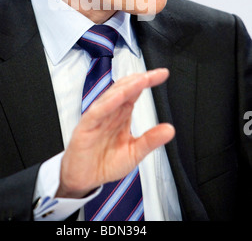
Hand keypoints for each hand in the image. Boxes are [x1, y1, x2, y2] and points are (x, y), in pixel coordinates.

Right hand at [56, 68, 174, 197]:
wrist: (84, 180)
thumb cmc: (105, 163)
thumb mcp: (134, 153)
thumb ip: (150, 140)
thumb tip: (170, 129)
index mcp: (121, 115)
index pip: (135, 92)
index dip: (148, 81)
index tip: (163, 74)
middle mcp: (110, 112)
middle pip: (125, 89)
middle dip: (140, 80)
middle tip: (155, 74)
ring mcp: (97, 118)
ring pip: (111, 97)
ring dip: (126, 87)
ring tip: (141, 80)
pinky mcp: (85, 127)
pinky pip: (97, 112)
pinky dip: (107, 104)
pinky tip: (118, 97)